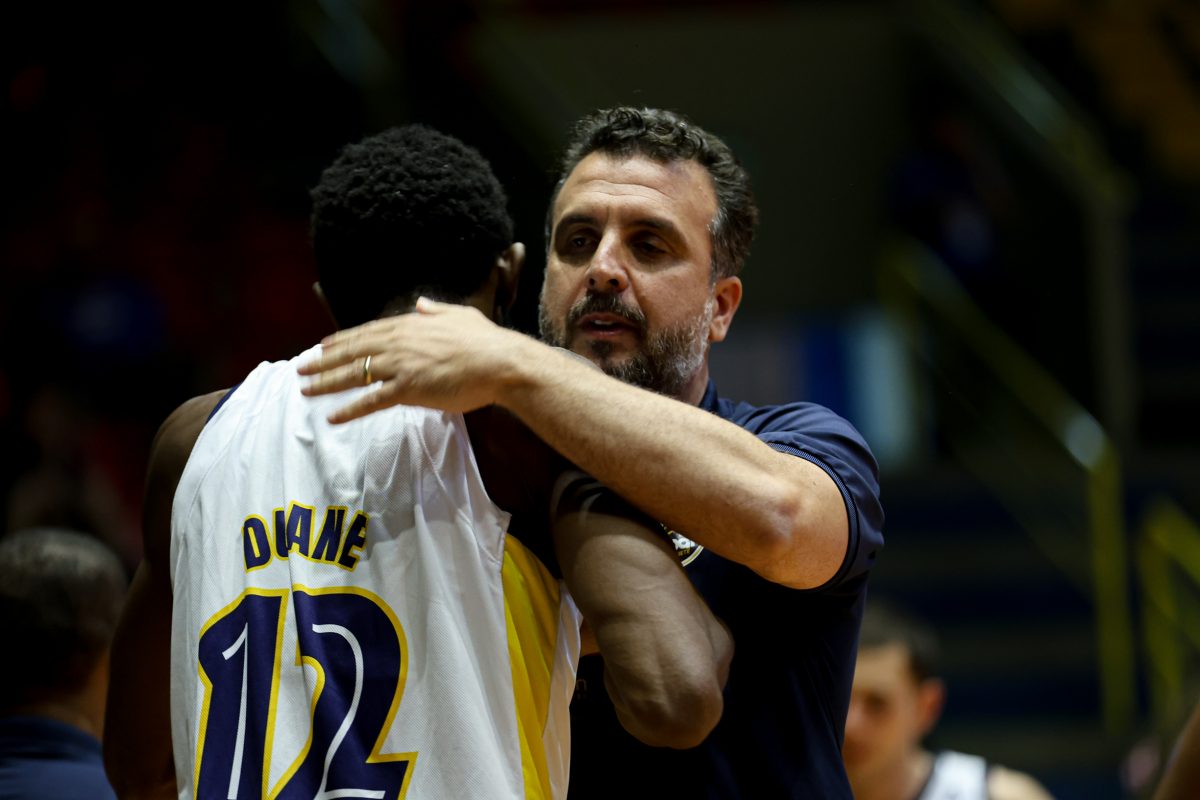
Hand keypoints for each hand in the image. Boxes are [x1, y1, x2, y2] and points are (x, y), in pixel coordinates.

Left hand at [298, 298, 530, 421]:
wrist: (502, 363)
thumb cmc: (486, 341)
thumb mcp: (459, 315)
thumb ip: (435, 310)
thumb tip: (420, 303)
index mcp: (410, 325)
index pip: (367, 332)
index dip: (342, 339)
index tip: (323, 345)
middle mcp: (400, 343)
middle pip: (353, 351)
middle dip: (324, 360)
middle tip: (300, 367)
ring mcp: (402, 365)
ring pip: (355, 374)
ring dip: (327, 382)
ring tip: (305, 389)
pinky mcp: (408, 389)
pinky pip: (371, 400)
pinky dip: (350, 408)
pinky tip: (332, 415)